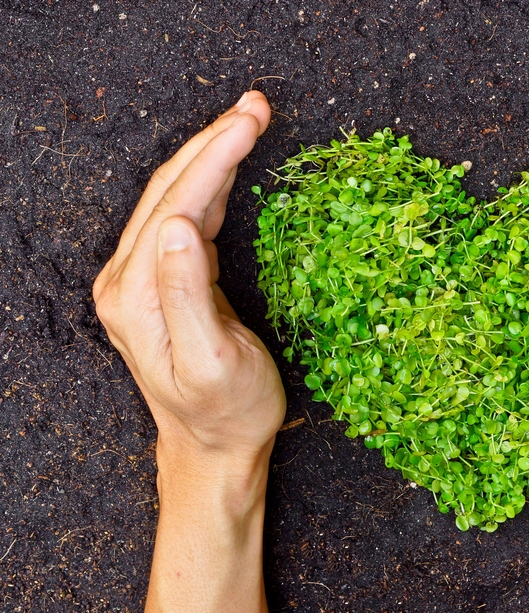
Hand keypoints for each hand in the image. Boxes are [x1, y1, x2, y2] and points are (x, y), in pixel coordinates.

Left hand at [92, 91, 280, 612]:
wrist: (211, 446)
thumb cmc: (226, 410)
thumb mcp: (213, 359)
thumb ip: (188, 293)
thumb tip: (181, 225)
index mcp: (137, 294)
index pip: (177, 202)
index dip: (215, 156)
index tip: (253, 120)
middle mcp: (127, 279)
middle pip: (168, 189)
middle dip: (213, 141)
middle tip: (257, 106)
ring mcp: (140, 279)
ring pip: (174, 197)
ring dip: (212, 155)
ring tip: (250, 122)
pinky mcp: (160, 283)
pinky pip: (183, 217)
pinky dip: (210, 184)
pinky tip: (231, 167)